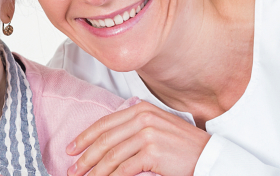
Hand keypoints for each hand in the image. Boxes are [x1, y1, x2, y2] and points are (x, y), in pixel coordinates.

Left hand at [68, 103, 209, 175]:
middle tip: (72, 170)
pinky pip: (123, 169)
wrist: (208, 156)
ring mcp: (148, 134)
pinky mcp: (152, 152)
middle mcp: (143, 118)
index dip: (84, 137)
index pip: (105, 123)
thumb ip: (134, 128)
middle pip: (104, 140)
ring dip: (94, 171)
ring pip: (111, 156)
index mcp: (141, 109)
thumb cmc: (183, 146)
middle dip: (85, 157)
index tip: (71, 149)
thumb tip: (105, 142)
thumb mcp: (157, 128)